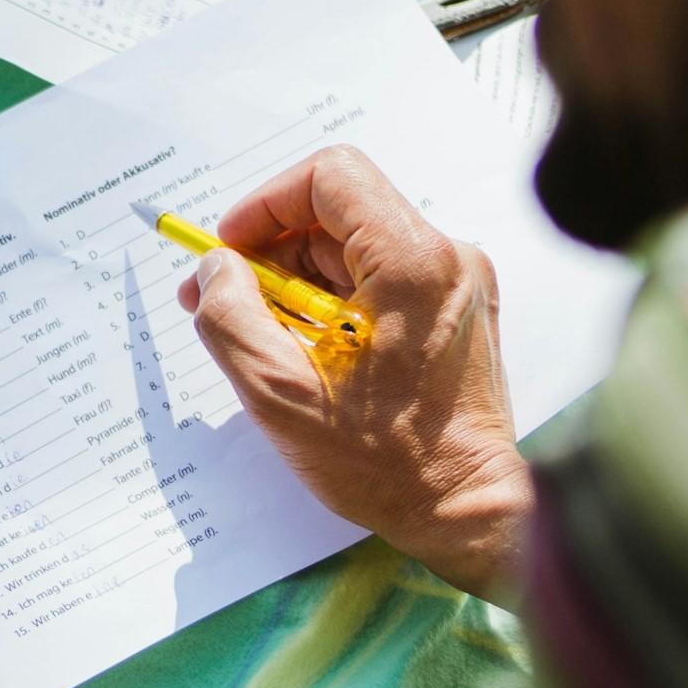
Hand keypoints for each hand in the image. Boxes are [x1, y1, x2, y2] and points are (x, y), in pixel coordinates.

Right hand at [176, 147, 532, 601]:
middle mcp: (446, 258)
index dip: (265, 205)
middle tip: (224, 299)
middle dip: (272, 250)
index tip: (229, 251)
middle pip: (339, 213)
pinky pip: (383, 279)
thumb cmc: (385, 463)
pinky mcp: (459, 310)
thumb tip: (217, 269)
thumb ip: (231, 317)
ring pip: (358, 249)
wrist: (469, 511)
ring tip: (264, 338)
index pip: (329, 177)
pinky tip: (310, 351)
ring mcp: (459, 283)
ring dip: (300, 281)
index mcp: (410, 262)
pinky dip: (336, 301)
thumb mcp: (279, 392)